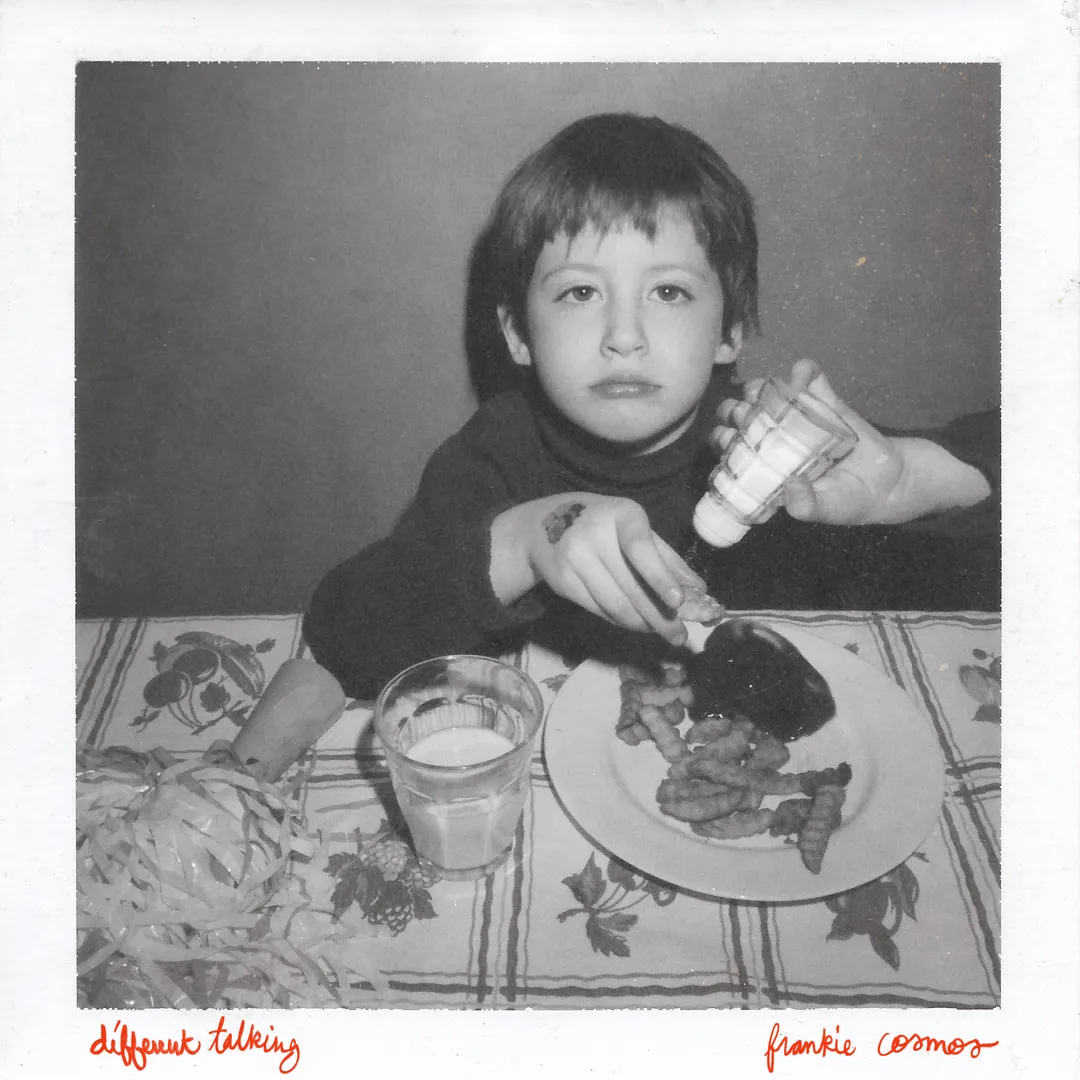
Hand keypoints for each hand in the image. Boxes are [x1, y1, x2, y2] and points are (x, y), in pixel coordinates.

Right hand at [490, 493, 710, 645]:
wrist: (542, 525)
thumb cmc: (604, 523)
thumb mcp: (635, 528)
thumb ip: (667, 558)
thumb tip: (699, 590)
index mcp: (621, 514)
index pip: (640, 548)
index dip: (659, 576)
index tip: (677, 602)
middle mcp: (593, 534)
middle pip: (631, 586)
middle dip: (660, 616)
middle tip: (680, 636)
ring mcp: (574, 558)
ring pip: (616, 604)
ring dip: (643, 624)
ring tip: (662, 633)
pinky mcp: (562, 581)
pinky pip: (599, 609)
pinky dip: (622, 621)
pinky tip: (637, 624)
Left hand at [710, 359, 911, 525]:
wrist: (886, 485)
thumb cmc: (845, 502)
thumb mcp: (823, 510)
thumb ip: (806, 505)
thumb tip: (791, 486)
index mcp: (768, 465)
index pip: (734, 449)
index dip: (723, 441)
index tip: (726, 438)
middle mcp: (777, 439)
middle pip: (743, 418)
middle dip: (734, 412)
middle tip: (741, 414)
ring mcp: (800, 418)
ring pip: (768, 396)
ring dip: (758, 388)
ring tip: (761, 391)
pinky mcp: (827, 404)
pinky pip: (813, 382)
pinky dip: (806, 372)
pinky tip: (803, 373)